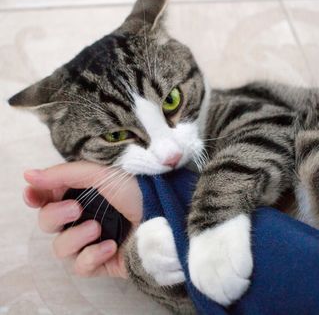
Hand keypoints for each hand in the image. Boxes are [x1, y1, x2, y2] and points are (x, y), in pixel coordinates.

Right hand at [23, 161, 141, 277]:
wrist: (168, 214)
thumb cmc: (140, 188)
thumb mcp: (102, 173)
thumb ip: (64, 175)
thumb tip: (28, 175)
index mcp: (84, 193)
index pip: (48, 197)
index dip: (36, 197)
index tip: (35, 196)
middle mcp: (86, 216)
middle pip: (47, 222)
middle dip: (55, 215)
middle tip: (76, 209)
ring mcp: (94, 240)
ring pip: (59, 247)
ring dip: (75, 237)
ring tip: (98, 229)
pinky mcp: (103, 262)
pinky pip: (79, 266)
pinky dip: (91, 256)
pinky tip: (111, 246)